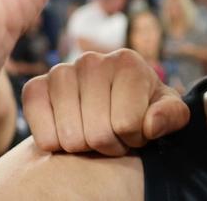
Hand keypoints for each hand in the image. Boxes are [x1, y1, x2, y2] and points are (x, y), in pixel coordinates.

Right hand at [22, 49, 189, 155]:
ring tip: (94, 132)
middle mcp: (92, 60)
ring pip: (71, 138)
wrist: (108, 106)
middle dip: (110, 145)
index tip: (136, 130)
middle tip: (114, 135)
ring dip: (84, 148)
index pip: (128, 123)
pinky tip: (68, 131)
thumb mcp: (169, 111)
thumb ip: (171, 115)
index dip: (134, 138)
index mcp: (127, 62)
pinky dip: (56, 145)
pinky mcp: (34, 87)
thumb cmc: (142, 109)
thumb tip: (151, 124)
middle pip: (99, 133)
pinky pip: (42, 135)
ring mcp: (61, 71)